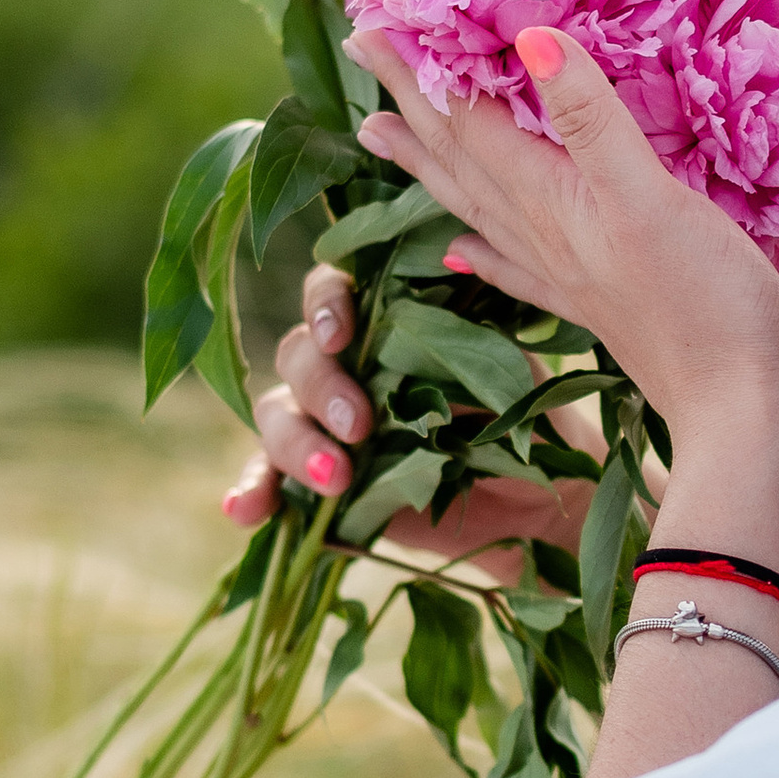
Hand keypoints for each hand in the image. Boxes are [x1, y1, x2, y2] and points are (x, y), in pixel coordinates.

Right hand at [220, 256, 597, 576]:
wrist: (536, 495)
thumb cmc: (522, 414)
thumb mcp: (503, 366)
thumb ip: (468, 326)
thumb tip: (453, 266)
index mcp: (384, 322)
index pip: (330, 291)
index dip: (325, 306)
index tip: (341, 337)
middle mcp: (344, 366)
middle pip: (297, 357)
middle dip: (321, 390)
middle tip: (359, 427)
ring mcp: (324, 425)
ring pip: (276, 415)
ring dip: (294, 443)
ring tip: (335, 477)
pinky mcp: (318, 481)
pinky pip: (269, 481)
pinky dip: (252, 492)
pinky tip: (242, 511)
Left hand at [352, 27, 778, 459]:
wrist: (743, 413)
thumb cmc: (709, 305)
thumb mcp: (651, 198)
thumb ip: (591, 120)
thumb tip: (531, 38)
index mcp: (550, 202)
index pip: (466, 122)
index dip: (421, 70)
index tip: (372, 20)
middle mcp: (544, 236)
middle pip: (457, 159)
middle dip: (408, 103)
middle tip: (360, 50)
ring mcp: (566, 275)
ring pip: (475, 206)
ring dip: (428, 165)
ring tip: (378, 135)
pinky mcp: (595, 308)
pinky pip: (516, 267)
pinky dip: (483, 250)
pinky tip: (461, 252)